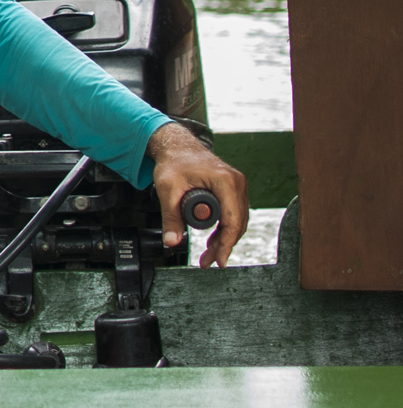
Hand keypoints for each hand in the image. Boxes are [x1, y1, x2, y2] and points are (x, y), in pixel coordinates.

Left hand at [146, 121, 248, 267]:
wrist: (177, 146)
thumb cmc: (174, 162)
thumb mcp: (168, 190)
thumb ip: (170, 217)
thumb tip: (171, 242)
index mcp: (225, 181)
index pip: (232, 220)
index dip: (226, 243)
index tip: (219, 260)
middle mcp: (236, 182)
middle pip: (237, 223)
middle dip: (224, 245)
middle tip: (209, 261)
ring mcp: (237, 185)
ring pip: (237, 220)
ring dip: (224, 239)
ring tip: (209, 255)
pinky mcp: (232, 188)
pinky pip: (234, 213)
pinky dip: (225, 228)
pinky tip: (214, 241)